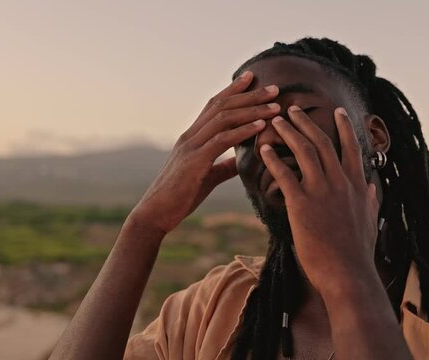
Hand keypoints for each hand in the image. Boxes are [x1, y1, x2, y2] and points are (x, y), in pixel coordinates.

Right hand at [129, 71, 279, 233]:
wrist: (155, 215)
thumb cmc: (179, 198)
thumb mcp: (207, 178)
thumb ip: (224, 166)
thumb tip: (240, 162)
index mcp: (192, 138)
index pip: (214, 106)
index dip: (233, 90)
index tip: (252, 78)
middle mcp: (190, 137)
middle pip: (221, 106)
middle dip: (249, 95)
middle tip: (274, 88)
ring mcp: (190, 147)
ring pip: (223, 119)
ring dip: (251, 110)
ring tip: (274, 105)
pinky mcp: (194, 162)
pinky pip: (221, 141)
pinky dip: (242, 131)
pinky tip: (260, 127)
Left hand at [259, 106, 379, 291]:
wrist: (348, 274)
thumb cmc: (358, 253)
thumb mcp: (371, 221)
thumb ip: (370, 201)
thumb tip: (373, 187)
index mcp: (357, 186)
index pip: (352, 148)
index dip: (345, 127)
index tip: (339, 111)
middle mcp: (341, 182)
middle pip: (323, 142)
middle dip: (306, 122)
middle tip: (293, 109)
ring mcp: (321, 191)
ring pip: (304, 151)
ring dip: (289, 132)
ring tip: (276, 121)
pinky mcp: (301, 203)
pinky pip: (284, 174)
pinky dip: (273, 159)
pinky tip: (263, 150)